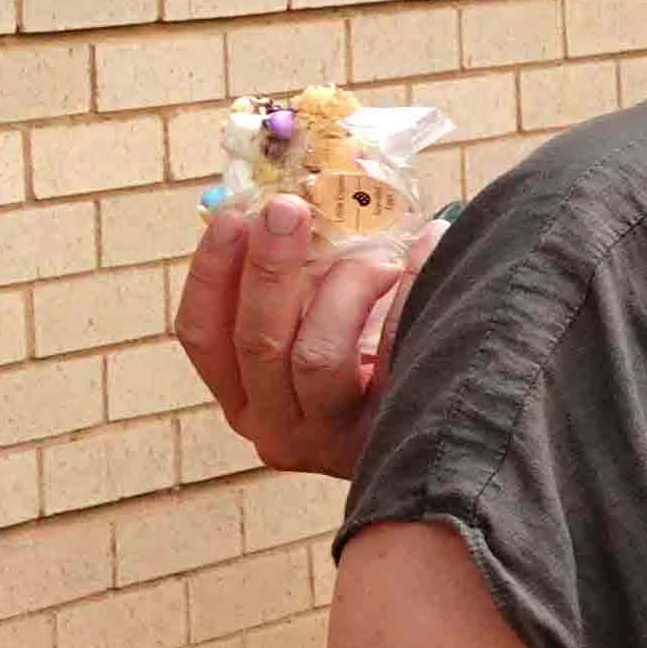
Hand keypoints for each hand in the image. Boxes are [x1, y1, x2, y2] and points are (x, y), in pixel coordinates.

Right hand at [175, 197, 423, 478]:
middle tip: (288, 208)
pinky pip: (393, 354)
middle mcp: (276, 427)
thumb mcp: (314, 333)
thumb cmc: (369, 369)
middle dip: (270, 267)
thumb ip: (294, 289)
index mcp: (244, 399)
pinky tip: (430, 249)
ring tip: (382, 260)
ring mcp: (331, 440)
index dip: (211, 274)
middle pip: (258, 342)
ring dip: (348, 288)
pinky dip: (411, 293)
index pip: (203, 337)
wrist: (443, 436)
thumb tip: (287, 207)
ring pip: (317, 354)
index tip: (234, 218)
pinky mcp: (390, 434)